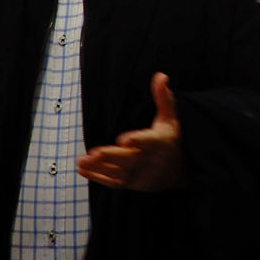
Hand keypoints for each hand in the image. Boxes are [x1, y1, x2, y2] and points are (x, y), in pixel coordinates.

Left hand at [78, 72, 185, 191]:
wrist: (178, 172)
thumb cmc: (170, 139)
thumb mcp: (170, 118)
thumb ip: (163, 98)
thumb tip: (161, 75)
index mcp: (159, 142)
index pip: (148, 141)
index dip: (137, 141)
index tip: (124, 139)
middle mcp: (149, 160)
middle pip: (130, 159)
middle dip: (112, 156)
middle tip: (95, 153)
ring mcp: (139, 174)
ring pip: (118, 173)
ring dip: (99, 168)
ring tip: (81, 161)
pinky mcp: (131, 184)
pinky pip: (113, 183)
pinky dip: (97, 177)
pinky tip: (82, 169)